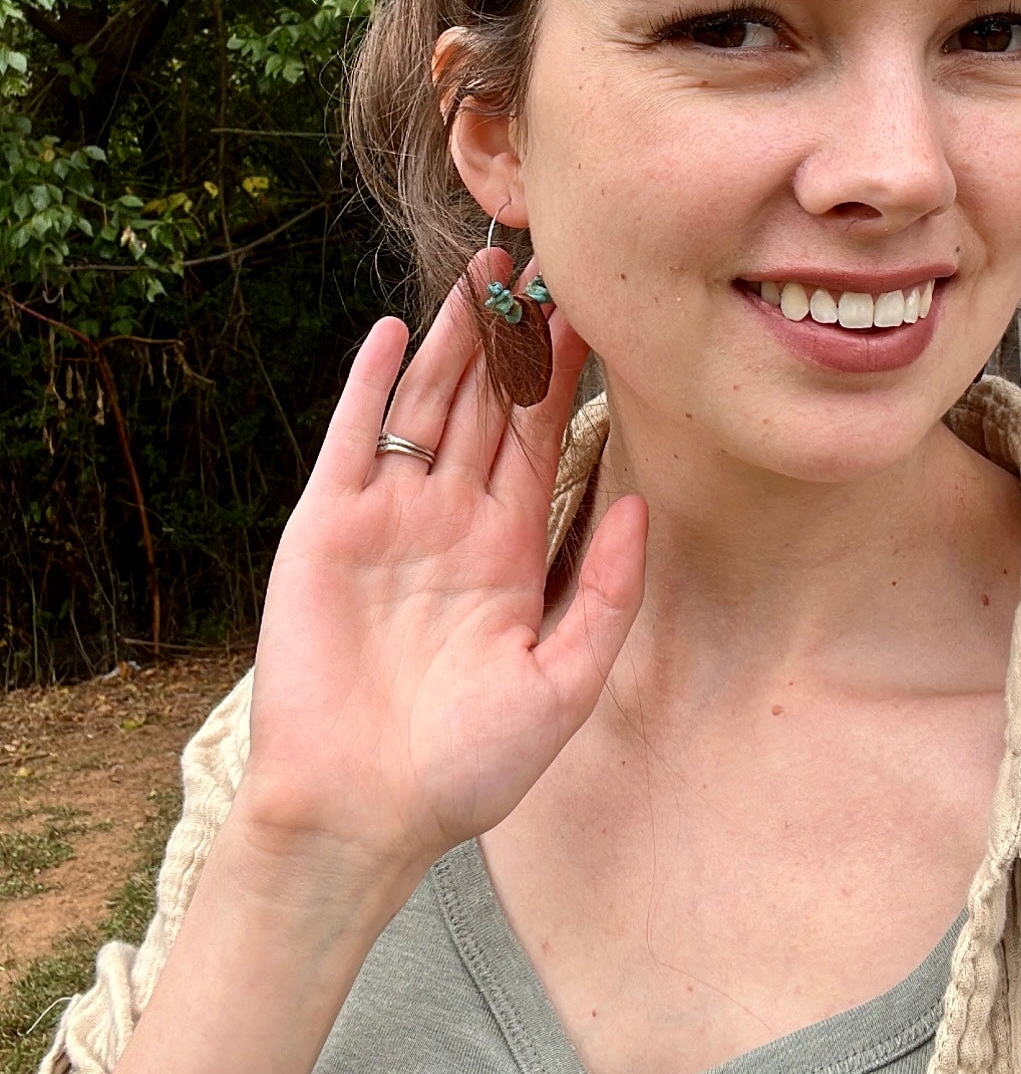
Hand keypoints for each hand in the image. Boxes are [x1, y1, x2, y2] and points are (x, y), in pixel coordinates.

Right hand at [235, 259, 646, 913]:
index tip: (593, 312)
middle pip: (487, 405)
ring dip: (453, 339)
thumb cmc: (464, 769)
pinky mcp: (328, 527)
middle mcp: (451, 522)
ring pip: (426, 405)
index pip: (542, 441)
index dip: (565, 377)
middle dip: (512, 336)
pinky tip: (395, 333)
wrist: (361, 812)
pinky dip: (371, 384)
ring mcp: (387, 519)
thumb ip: (604, 593)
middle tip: (539, 262)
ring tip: (480, 272)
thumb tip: (638, 502)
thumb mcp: (561, 683)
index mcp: (509, 551)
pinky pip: (353, 440)